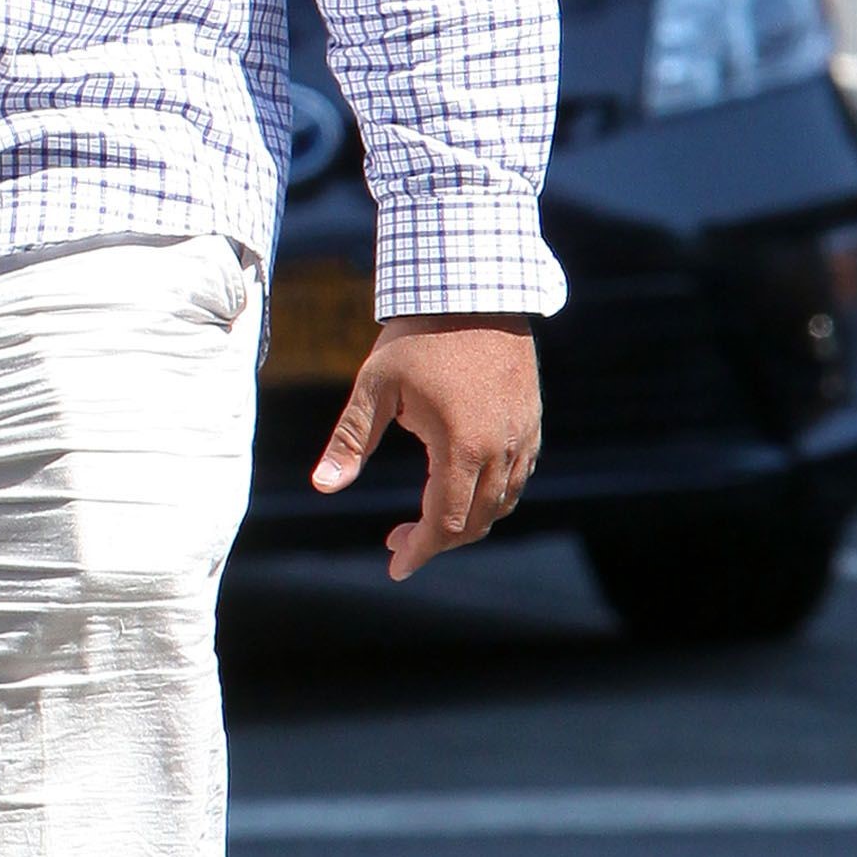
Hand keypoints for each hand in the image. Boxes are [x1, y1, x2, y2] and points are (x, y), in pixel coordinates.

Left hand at [310, 315, 541, 578]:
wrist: (473, 291)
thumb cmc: (417, 337)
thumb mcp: (374, 388)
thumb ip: (350, 441)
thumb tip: (322, 486)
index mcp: (461, 447)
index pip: (444, 523)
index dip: (418, 552)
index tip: (394, 566)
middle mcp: (501, 449)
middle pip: (475, 522)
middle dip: (436, 542)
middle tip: (398, 541)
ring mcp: (524, 436)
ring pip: (502, 504)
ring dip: (466, 522)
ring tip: (426, 519)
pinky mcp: (533, 422)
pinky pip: (518, 478)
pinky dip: (492, 497)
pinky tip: (460, 488)